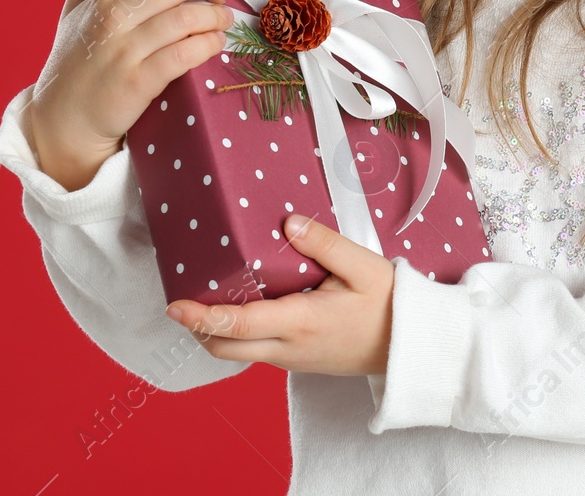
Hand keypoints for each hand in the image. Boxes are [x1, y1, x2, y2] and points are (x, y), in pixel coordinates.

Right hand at [27, 0, 230, 179]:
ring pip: (186, 17)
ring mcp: (125, 51)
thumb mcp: (70, 18)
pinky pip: (184, 55)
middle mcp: (113, 20)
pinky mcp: (138, 83)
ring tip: (222, 21)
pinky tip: (215, 44)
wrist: (62, 122)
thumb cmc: (72, 67)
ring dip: (215, 16)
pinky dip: (208, 45)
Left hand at [164, 214, 395, 377]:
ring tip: (207, 301)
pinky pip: (257, 352)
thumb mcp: (363, 266)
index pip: (237, 324)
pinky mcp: (299, 361)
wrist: (410, 346)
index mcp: (301, 322)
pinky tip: (243, 310)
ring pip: (238, 353)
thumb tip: (289, 223)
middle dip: (197, 329)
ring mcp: (292, 359)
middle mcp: (289, 347)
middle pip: (225, 347)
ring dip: (215, 333)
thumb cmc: (390, 305)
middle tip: (182, 302)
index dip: (201, 316)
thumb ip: (324, 244)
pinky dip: (238, 335)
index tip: (175, 306)